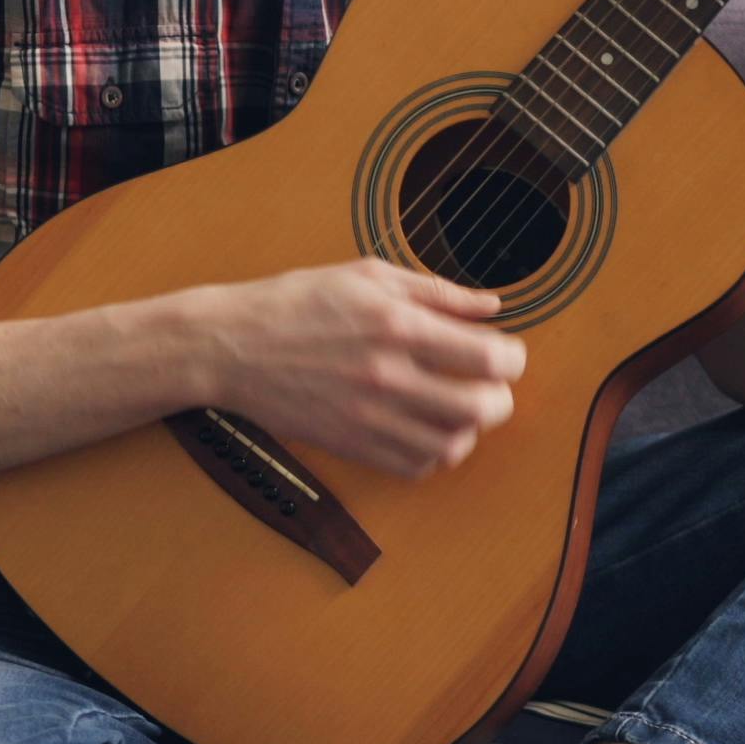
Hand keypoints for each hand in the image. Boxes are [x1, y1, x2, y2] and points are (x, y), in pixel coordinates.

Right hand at [194, 257, 519, 477]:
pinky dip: (434, 454)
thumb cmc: (296, 302)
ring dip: (469, 429)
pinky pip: (415, 467)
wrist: (232, 345)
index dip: (512, 358)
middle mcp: (388, 375)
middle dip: (500, 398)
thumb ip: (436, 291)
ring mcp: (369, 416)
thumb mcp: (367, 276)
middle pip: (483, 408)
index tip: (505, 353)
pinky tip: (426, 430)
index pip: (490, 358)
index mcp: (397, 324)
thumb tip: (491, 306)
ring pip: (453, 445)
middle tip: (489, 386)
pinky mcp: (351, 444)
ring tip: (457, 409)